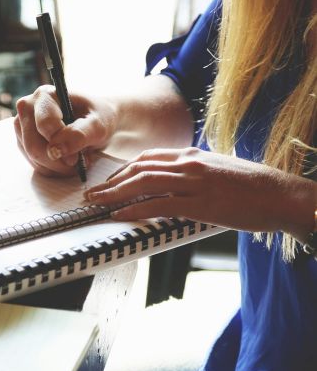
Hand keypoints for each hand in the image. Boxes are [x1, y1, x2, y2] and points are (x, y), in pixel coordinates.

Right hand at [14, 85, 117, 176]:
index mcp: (45, 95)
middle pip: (33, 145)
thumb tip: (56, 150)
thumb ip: (79, 135)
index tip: (78, 156)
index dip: (61, 144)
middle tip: (78, 162)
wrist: (95, 120)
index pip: (44, 125)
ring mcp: (22, 126)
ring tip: (75, 159)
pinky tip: (66, 161)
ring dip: (57, 166)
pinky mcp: (23, 142)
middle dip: (58, 161)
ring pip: (33, 158)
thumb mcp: (98, 125)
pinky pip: (34, 164)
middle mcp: (28, 107)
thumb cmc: (97, 117)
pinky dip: (53, 169)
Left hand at [84, 147, 315, 237]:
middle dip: (111, 182)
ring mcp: (194, 182)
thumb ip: (193, 173)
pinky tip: (120, 215)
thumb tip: (175, 184)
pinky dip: (135, 209)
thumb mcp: (217, 170)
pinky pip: (159, 204)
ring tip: (97, 204)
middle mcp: (189, 163)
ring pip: (144, 183)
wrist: (280, 194)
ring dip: (114, 194)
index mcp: (192, 155)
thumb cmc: (251, 186)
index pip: (147, 158)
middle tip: (92, 194)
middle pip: (139, 168)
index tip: (109, 182)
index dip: (123, 170)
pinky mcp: (201, 203)